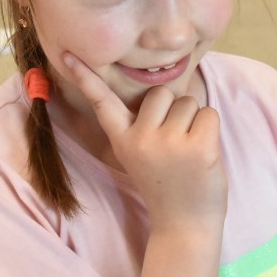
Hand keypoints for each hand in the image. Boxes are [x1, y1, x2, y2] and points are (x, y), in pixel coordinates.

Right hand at [62, 53, 227, 232]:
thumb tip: (159, 91)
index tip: (65, 52)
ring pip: (188, 102)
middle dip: (173, 110)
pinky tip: (203, 155)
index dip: (84, 76)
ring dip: (194, 120)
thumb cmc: (167, 184)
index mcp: (122, 140)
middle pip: (161, 93)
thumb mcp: (139, 154)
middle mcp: (140, 138)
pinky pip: (208, 114)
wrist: (185, 224)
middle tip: (174, 145)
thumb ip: (142, 124)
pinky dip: (211, 129)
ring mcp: (168, 143)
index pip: (101, 101)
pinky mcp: (197, 147)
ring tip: (188, 152)